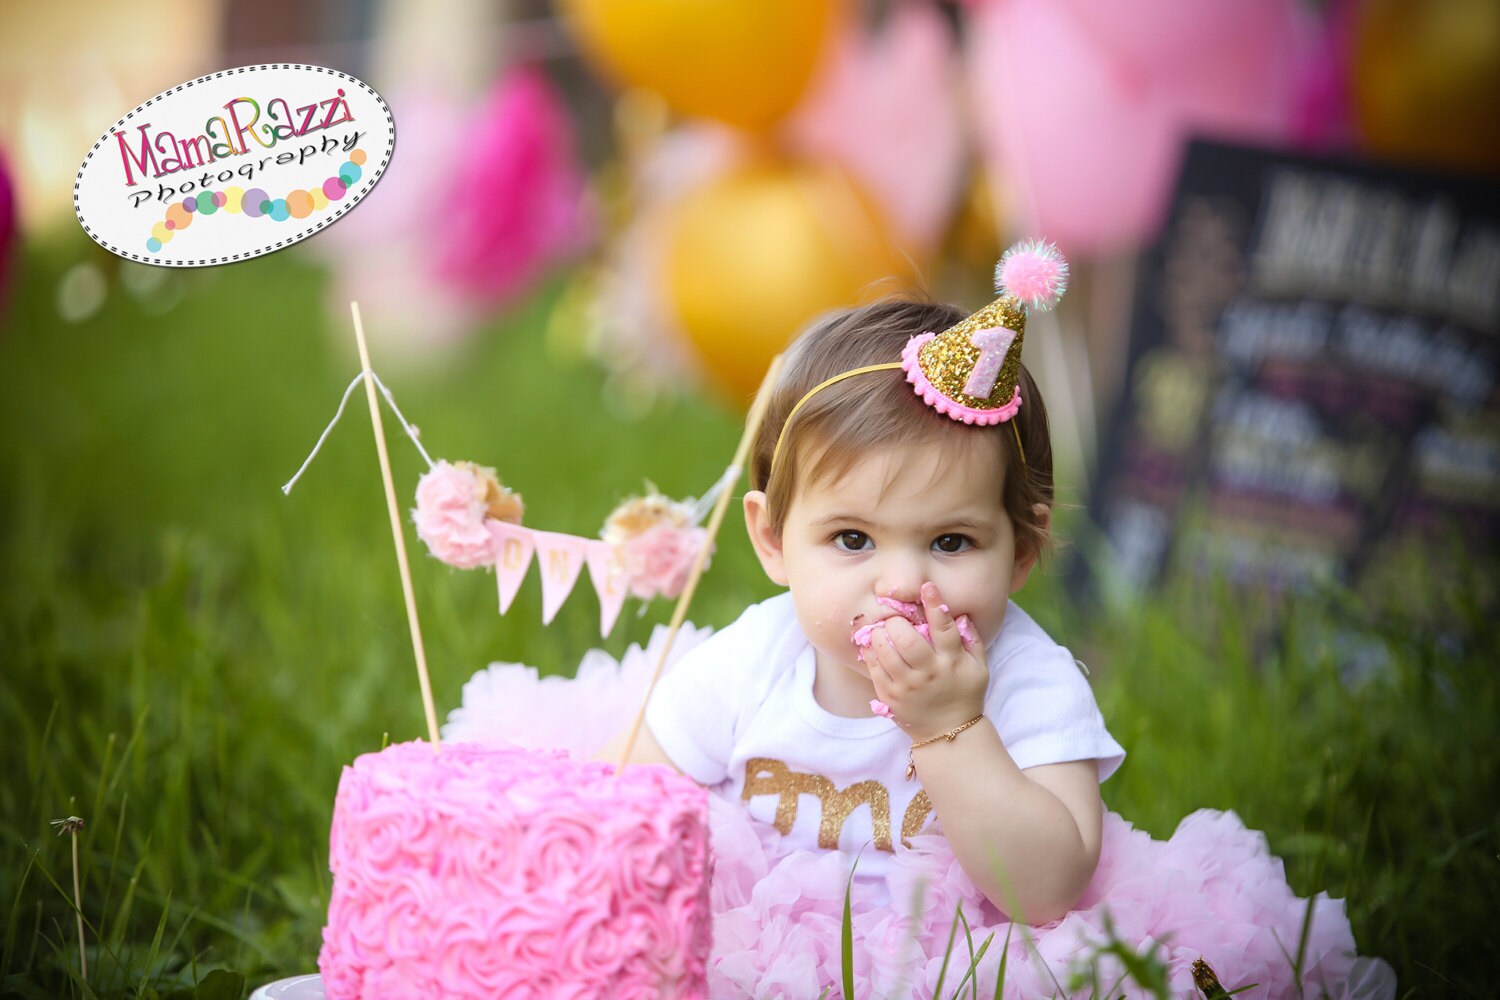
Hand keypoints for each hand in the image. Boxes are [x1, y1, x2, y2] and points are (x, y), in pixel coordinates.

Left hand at [865, 582, 987, 740]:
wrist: (949, 732)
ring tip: (881, 629)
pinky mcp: (890, 696)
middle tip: (895, 618)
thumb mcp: (979, 668)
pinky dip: (870, 652)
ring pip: (886, 652)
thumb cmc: (965, 694)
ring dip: (880, 634)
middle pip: (907, 639)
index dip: (935, 604)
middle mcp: (928, 673)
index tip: (927, 587)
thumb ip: (972, 640)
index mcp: (951, 662)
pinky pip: (874, 669)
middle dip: (897, 622)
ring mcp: (907, 686)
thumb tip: (961, 614)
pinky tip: (871, 644)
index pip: (944, 628)